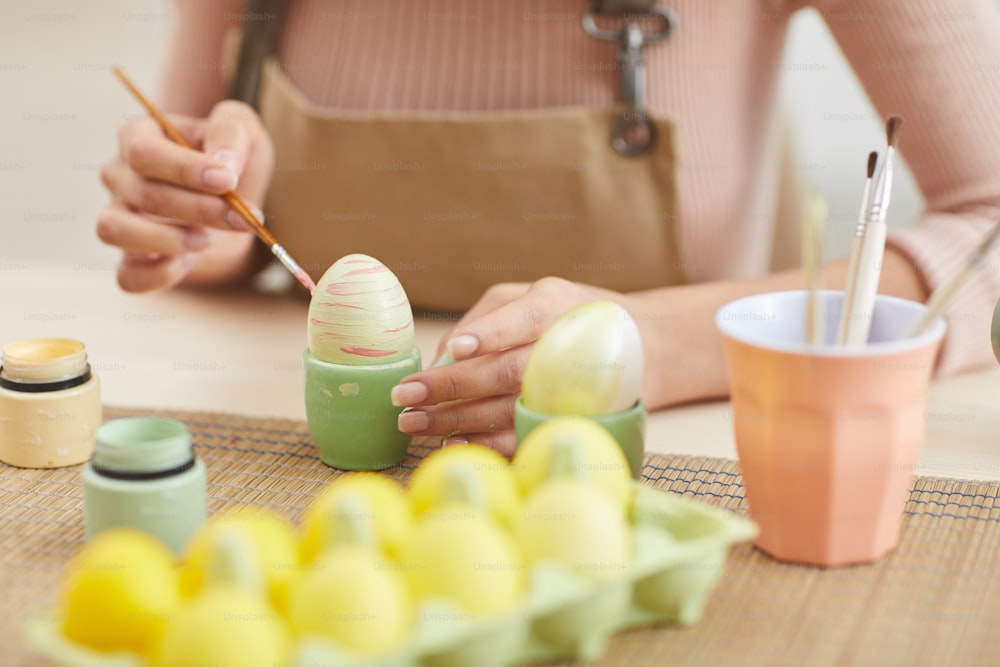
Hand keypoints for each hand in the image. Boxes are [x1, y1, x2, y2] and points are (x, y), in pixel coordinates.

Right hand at [98, 100, 273, 290]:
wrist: (239, 209)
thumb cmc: (234, 164)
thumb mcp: (244, 133)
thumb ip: (231, 133)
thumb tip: (225, 164)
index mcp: (139, 136)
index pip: (144, 153)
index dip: (185, 170)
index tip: (229, 182)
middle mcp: (119, 175)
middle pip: (142, 193)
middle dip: (200, 209)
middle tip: (242, 219)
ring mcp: (119, 217)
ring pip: (115, 230)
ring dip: (169, 240)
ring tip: (208, 240)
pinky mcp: (132, 258)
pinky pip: (127, 275)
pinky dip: (158, 275)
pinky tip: (190, 262)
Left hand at [391, 277, 626, 455]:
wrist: (644, 349)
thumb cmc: (570, 316)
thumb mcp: (533, 296)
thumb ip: (487, 317)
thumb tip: (439, 357)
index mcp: (555, 306)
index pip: (521, 319)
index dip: (489, 334)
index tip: (456, 348)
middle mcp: (565, 348)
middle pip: (506, 371)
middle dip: (451, 387)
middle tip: (407, 396)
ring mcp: (571, 391)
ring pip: (510, 410)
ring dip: (457, 421)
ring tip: (414, 423)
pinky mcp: (570, 423)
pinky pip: (525, 438)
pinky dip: (487, 444)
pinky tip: (452, 442)